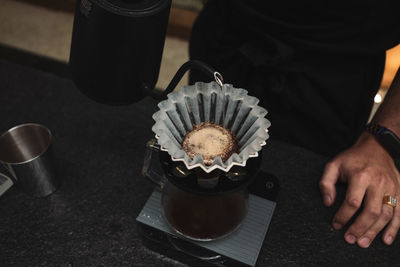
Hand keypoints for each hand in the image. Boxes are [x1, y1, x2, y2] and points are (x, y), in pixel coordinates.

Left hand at [319, 132, 399, 247]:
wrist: (377, 147)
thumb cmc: (352, 159)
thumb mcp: (334, 165)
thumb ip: (326, 183)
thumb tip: (328, 202)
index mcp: (361, 175)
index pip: (353, 202)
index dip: (343, 216)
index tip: (336, 224)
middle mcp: (379, 182)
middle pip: (371, 211)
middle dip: (359, 228)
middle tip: (349, 239)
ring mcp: (392, 188)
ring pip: (386, 215)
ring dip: (374, 231)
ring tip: (362, 242)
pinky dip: (394, 228)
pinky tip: (385, 239)